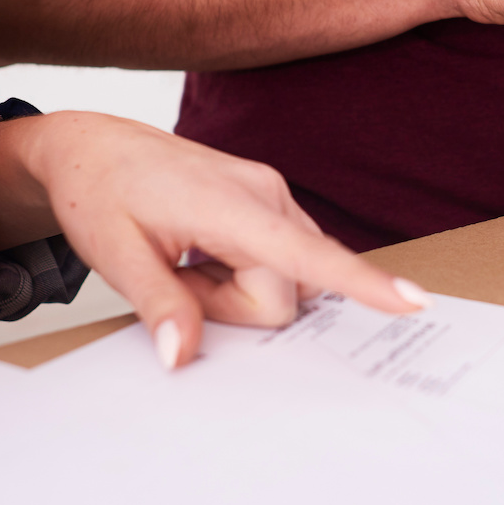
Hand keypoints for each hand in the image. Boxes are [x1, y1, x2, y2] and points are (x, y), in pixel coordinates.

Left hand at [0, 112, 425, 368]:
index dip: (360, 283)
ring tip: (187, 258)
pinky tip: (204, 251)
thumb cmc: (99, 191)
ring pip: (284, 281)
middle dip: (232, 306)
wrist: (92, 147)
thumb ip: (158, 306)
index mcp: (230, 203)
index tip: (411, 301)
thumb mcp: (114, 255)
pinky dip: (242, 272)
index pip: (306, 254)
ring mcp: (273, 194)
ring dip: (236, 289)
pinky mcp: (272, 203)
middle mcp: (267, 193)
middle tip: (178, 273)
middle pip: (284, 293)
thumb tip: (183, 357)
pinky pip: (278, 262)